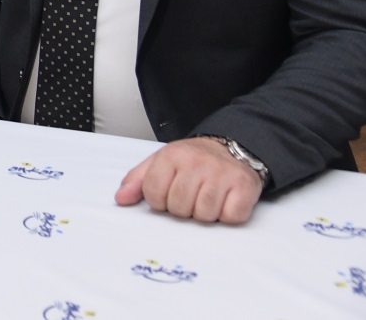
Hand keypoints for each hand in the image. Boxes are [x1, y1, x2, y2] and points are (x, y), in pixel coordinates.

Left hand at [115, 137, 263, 223]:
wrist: (231, 148)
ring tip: (208, 197)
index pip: (153, 195)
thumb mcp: (160, 162)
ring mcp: (222, 174)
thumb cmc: (192, 160)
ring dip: (205, 213)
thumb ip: (137, 180)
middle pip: (178, 208)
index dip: (159, 201)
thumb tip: (120, 199)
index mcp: (171, 155)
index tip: (168, 193)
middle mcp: (197, 162)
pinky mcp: (245, 186)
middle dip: (183, 208)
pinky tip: (226, 201)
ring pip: (204, 215)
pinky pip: (231, 217)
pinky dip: (228, 215)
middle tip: (191, 195)